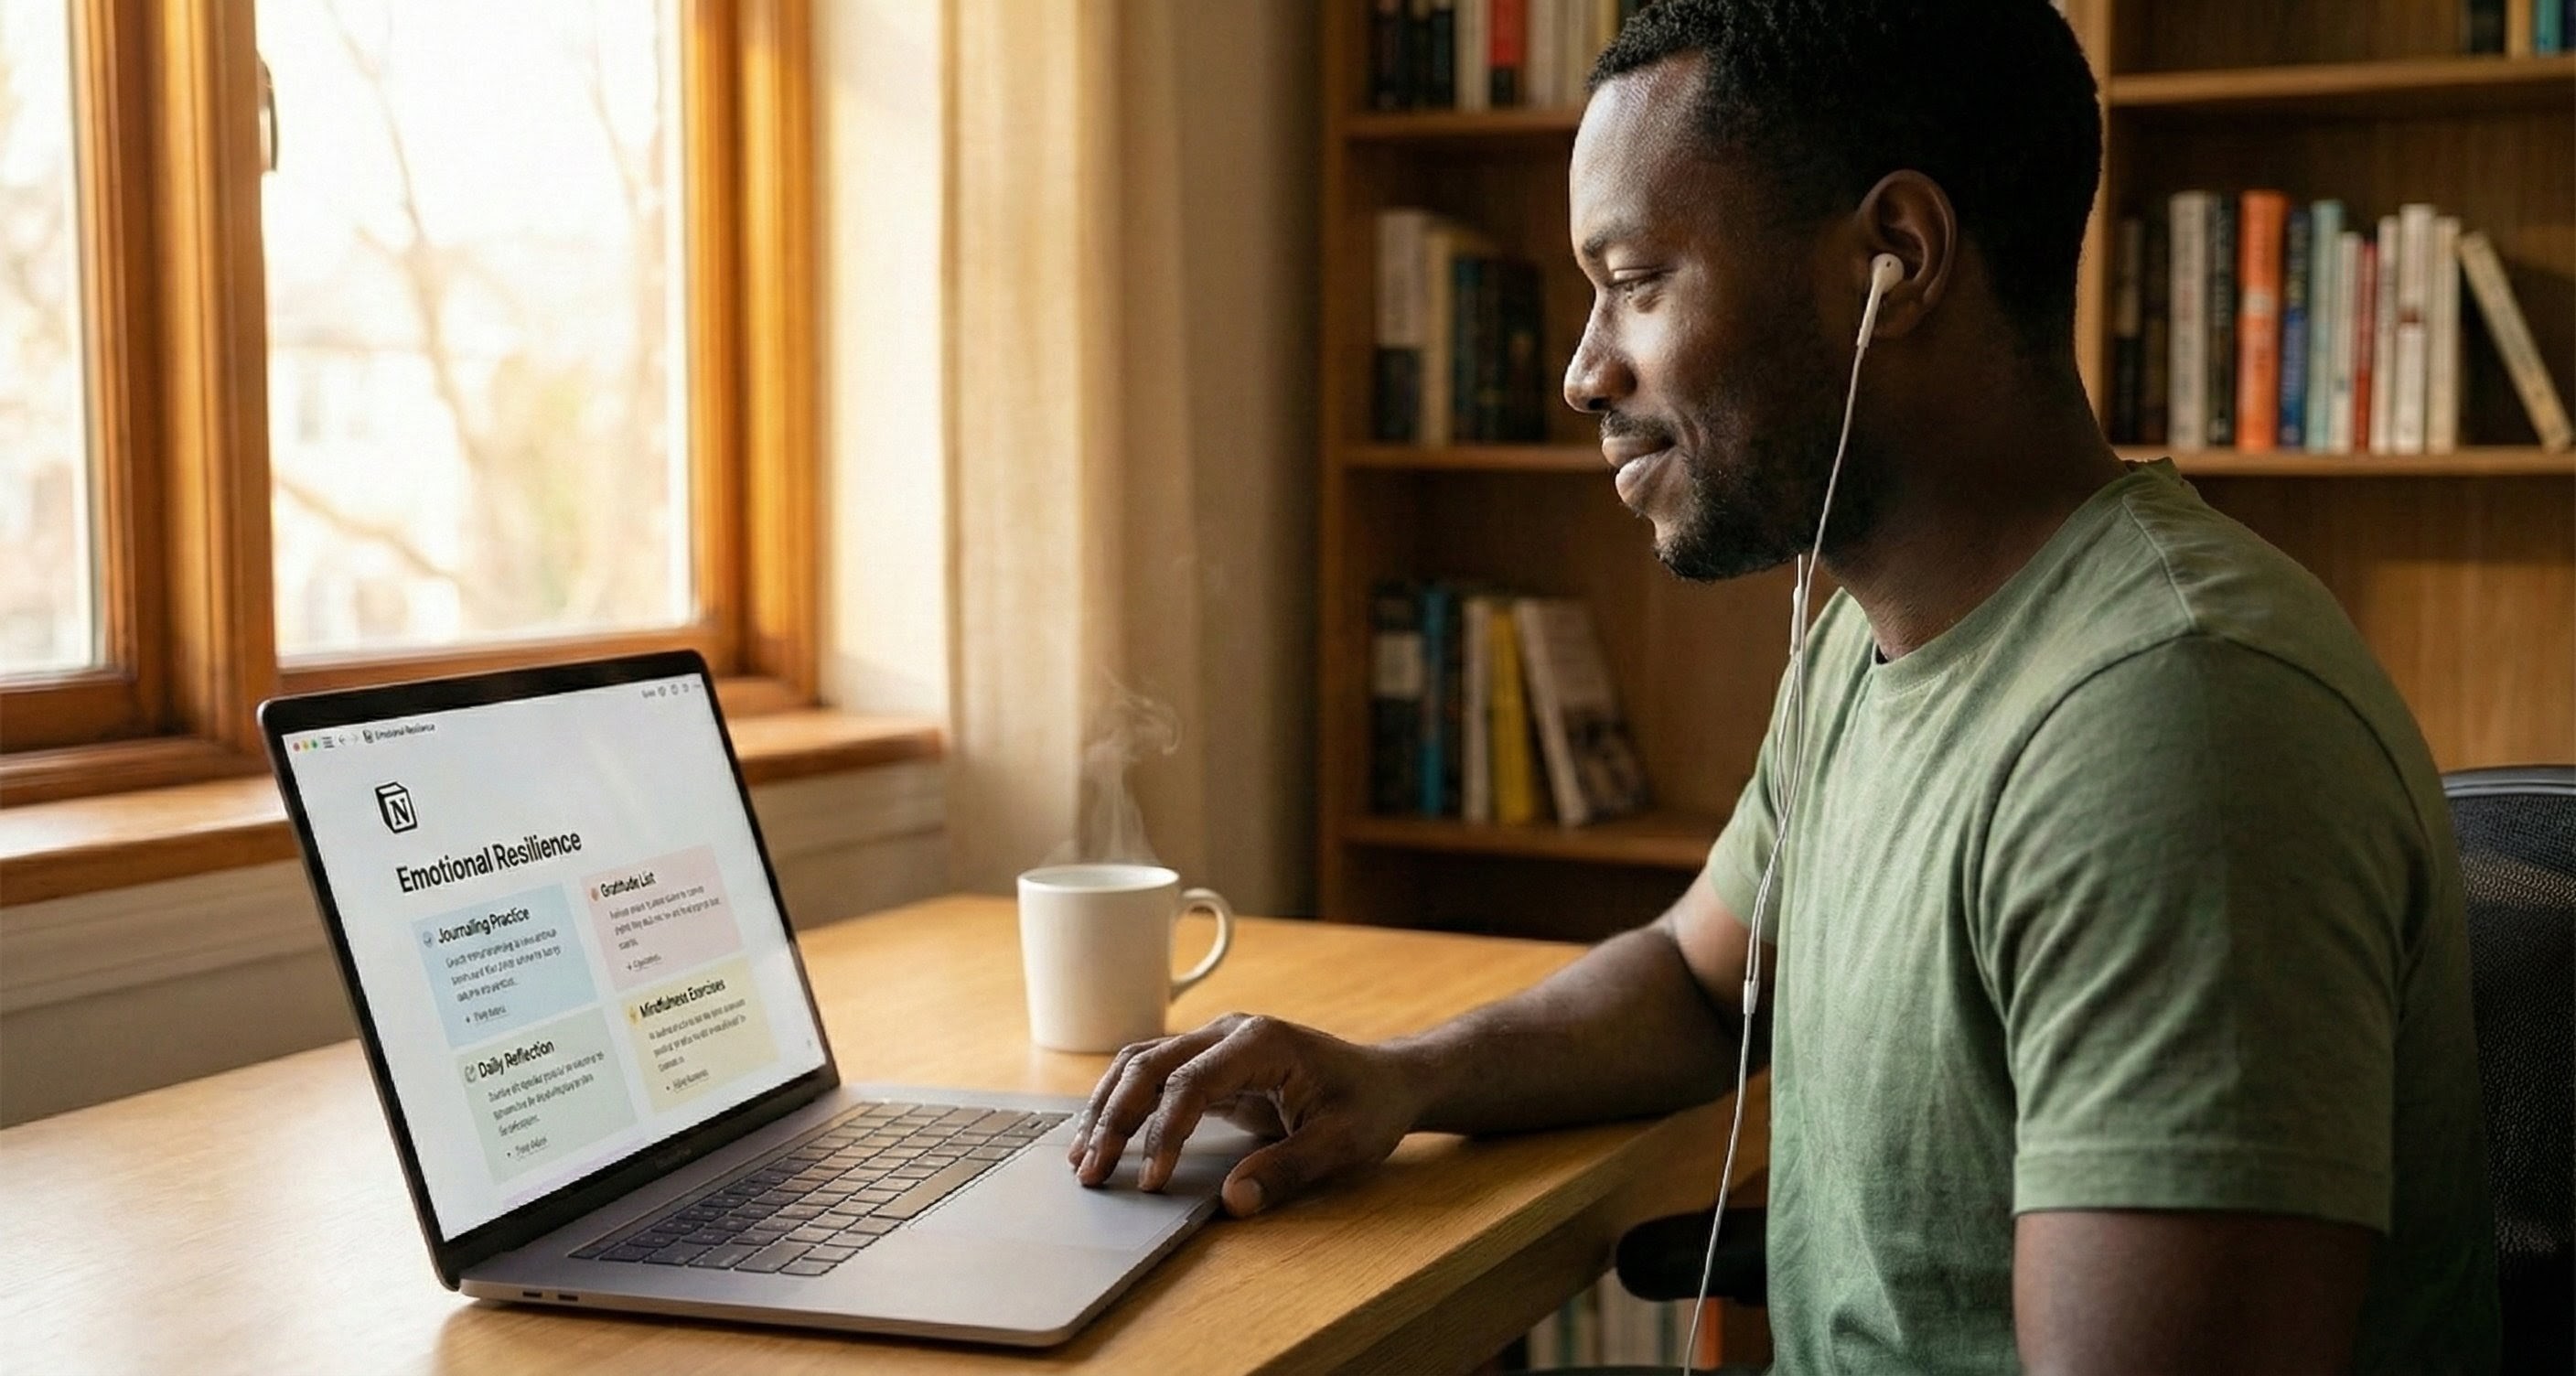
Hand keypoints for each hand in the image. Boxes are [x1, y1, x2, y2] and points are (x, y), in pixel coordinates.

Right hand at [1065, 1012, 1424, 1216]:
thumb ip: (1287, 1170)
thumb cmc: (1368, 1107)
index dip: (1164, 1132)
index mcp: (1261, 1042)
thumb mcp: (1342, 1144)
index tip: (1151, 1182)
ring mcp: (1216, 1043)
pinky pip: (1153, 1076)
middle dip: (1115, 1118)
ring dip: (1107, 1108)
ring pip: (1140, 1063)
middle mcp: (1229, 1032)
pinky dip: (1122, 1103)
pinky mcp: (1210, 1064)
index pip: (1191, 1081)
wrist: (1386, 1080)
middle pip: (1150, 1064)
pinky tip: (1102, 1138)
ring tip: (1081, 1158)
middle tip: (1090, 1173)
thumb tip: (1232, 1202)